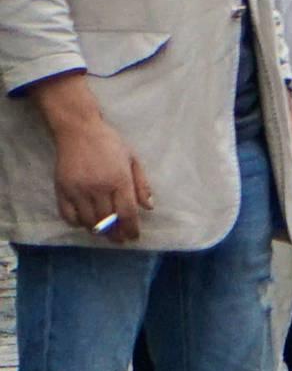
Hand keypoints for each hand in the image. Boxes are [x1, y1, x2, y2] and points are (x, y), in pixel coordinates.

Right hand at [41, 89, 143, 239]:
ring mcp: (78, 190)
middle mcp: (99, 188)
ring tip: (105, 233)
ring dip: (98, 231)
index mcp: (119, 180)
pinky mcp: (62, 190)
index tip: (134, 237)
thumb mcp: (133, 159)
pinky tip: (85, 223)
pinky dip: (77, 224)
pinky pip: (69, 216)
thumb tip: (149, 207)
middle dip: (116, 234)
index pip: (127, 213)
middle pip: (108, 221)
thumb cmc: (110, 143)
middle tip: (120, 240)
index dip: (131, 229)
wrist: (78, 131)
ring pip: (89, 221)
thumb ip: (142, 184)